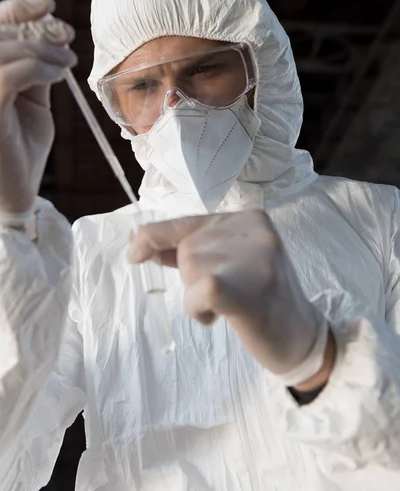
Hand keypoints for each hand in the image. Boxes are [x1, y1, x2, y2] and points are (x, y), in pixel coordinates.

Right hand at [0, 0, 75, 223]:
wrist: (15, 196)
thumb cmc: (20, 154)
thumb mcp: (31, 103)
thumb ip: (33, 71)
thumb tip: (51, 37)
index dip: (15, 9)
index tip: (48, 5)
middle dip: (35, 28)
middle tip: (67, 36)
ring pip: (2, 51)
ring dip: (41, 49)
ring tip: (67, 61)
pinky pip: (9, 74)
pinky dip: (39, 67)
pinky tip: (59, 73)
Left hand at [127, 209, 333, 386]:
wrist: (301, 337)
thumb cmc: (261, 297)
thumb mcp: (231, 260)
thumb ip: (193, 248)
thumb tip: (140, 240)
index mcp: (250, 218)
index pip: (188, 222)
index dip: (155, 237)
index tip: (133, 252)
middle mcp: (253, 230)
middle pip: (188, 249)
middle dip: (192, 277)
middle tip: (227, 295)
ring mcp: (255, 258)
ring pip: (191, 271)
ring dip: (198, 298)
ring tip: (231, 307)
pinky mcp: (250, 291)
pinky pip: (202, 290)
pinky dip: (197, 306)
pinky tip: (215, 316)